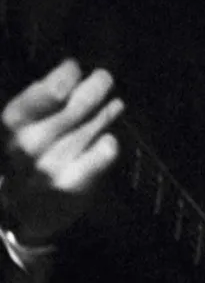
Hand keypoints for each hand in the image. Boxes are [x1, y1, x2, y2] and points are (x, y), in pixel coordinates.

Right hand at [1, 59, 123, 247]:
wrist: (25, 215)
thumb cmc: (28, 162)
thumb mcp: (26, 129)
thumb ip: (44, 102)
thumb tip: (72, 67)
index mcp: (8, 132)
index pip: (28, 105)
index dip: (53, 84)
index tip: (72, 67)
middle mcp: (23, 152)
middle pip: (64, 117)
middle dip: (88, 94)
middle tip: (104, 77)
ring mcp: (45, 172)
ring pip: (83, 134)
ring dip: (102, 116)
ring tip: (115, 104)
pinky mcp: (69, 188)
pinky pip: (96, 158)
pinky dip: (105, 147)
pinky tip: (110, 140)